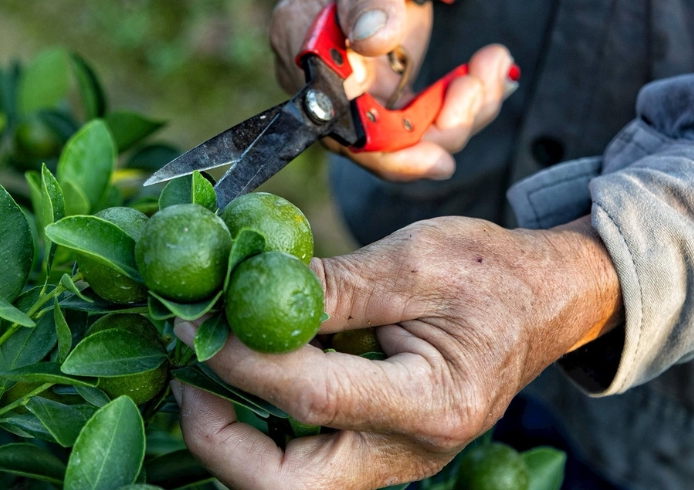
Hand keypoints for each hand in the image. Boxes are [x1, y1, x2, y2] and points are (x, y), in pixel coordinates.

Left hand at [172, 216, 621, 489]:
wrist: (541, 302)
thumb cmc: (490, 273)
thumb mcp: (415, 259)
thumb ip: (332, 284)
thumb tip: (246, 289)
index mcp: (433, 403)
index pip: (311, 396)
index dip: (240, 358)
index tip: (193, 318)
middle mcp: (410, 451)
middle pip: (287, 485)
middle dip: (218, 439)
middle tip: (187, 376)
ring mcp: (393, 460)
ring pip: (287, 483)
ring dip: (231, 437)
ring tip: (204, 370)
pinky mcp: (377, 450)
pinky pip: (302, 459)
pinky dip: (259, 427)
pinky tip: (242, 375)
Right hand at [271, 0, 515, 180]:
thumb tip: (372, 40)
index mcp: (303, 49)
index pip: (337, 127)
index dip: (387, 152)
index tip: (439, 152)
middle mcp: (325, 83)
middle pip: (376, 145)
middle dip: (438, 129)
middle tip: (478, 83)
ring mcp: (357, 90)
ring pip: (408, 138)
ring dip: (462, 113)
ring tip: (490, 62)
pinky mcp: (385, 89)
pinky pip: (425, 119)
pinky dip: (464, 104)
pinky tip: (488, 69)